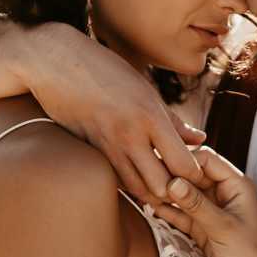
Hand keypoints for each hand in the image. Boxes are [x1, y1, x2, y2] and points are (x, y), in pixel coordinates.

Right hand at [20, 24, 206, 203]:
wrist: (56, 63)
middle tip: (180, 186)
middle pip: (163, 186)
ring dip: (152, 193)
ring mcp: (108, 146)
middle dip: (175, 192)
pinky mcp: (91, 151)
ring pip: (138, 189)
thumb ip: (174, 121)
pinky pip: (117, 179)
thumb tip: (200, 139)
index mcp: (152, 116)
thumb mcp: (146, 90)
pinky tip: (138, 178)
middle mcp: (131, 135)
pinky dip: (131, 185)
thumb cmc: (106, 71)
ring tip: (161, 186)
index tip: (195, 172)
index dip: (194, 175)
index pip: (184, 165)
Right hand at [155, 147, 256, 256]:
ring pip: (186, 195)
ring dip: (168, 194)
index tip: (162, 163)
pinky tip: (151, 207)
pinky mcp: (203, 227)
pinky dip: (169, 211)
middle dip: (172, 176)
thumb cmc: (249, 256)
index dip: (185, 160)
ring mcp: (213, 210)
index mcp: (238, 185)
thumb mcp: (222, 227)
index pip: (207, 160)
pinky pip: (182, 213)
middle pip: (193, 175)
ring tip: (145, 191)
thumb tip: (172, 183)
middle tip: (149, 176)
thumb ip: (196, 205)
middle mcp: (225, 193)